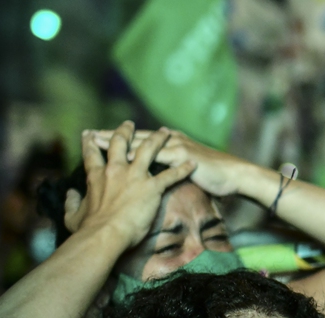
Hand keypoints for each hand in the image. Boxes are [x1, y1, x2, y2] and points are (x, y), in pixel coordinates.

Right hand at [76, 122, 194, 245]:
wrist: (105, 235)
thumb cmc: (88, 229)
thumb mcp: (73, 215)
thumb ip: (71, 202)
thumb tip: (69, 194)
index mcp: (97, 176)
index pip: (92, 153)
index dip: (91, 142)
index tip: (91, 133)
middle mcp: (116, 170)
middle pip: (120, 143)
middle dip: (124, 131)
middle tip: (129, 124)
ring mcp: (135, 176)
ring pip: (148, 150)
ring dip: (157, 139)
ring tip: (164, 131)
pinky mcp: (151, 187)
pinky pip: (171, 175)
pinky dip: (183, 169)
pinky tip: (192, 164)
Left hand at [92, 128, 244, 196]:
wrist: (236, 175)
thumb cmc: (216, 177)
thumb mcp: (192, 169)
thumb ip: (176, 168)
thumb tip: (165, 174)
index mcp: (171, 142)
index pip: (139, 139)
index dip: (118, 137)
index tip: (97, 138)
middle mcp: (171, 140)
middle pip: (133, 137)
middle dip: (109, 135)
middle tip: (87, 133)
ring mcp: (175, 146)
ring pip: (139, 142)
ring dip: (116, 141)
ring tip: (96, 140)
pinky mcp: (181, 156)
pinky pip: (154, 155)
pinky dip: (136, 155)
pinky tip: (121, 157)